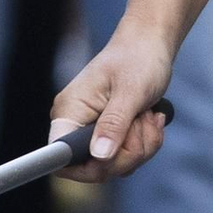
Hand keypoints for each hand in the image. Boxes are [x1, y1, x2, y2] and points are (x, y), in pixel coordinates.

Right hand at [49, 24, 176, 182]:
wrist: (150, 44)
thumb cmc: (139, 58)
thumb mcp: (130, 91)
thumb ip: (114, 124)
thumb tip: (99, 156)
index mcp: (69, 111)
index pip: (61, 157)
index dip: (85, 167)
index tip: (112, 155)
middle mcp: (75, 125)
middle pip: (93, 168)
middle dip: (127, 152)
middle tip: (143, 122)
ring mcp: (92, 132)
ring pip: (114, 165)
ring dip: (141, 145)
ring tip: (148, 115)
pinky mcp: (109, 135)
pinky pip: (125, 157)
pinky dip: (144, 143)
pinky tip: (151, 119)